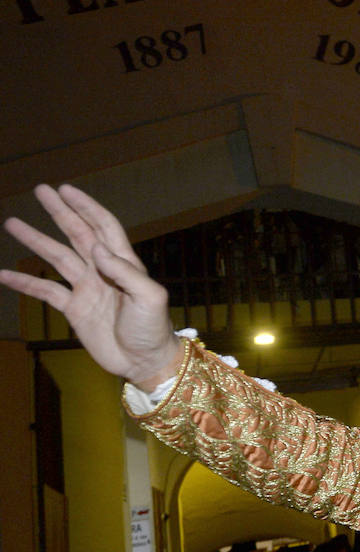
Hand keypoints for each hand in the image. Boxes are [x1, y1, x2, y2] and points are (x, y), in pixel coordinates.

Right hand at [1, 185, 181, 390]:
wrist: (144, 362)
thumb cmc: (154, 329)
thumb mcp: (149, 298)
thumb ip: (126, 272)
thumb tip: (97, 248)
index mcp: (125, 263)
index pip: (103, 227)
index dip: (87, 207)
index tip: (66, 190)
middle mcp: (103, 271)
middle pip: (77, 234)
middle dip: (60, 212)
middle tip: (41, 190)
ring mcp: (87, 288)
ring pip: (57, 257)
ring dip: (36, 241)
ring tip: (12, 223)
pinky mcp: (74, 309)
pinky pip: (45, 291)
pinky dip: (25, 283)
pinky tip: (3, 275)